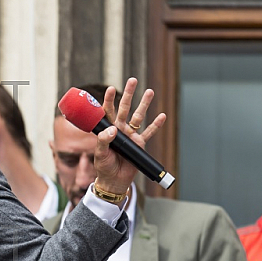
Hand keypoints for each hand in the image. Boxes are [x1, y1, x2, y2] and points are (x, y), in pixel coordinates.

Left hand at [93, 77, 165, 196]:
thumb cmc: (103, 166)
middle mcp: (120, 129)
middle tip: (133, 80)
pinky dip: (155, 125)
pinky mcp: (140, 144)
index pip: (107, 112)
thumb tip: (112, 130)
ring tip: (150, 91)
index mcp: (108, 129)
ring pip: (139, 117)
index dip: (108, 100)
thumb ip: (103, 141)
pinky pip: (149, 133)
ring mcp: (131, 136)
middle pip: (125, 108)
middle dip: (128, 94)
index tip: (109, 88)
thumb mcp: (100, 153)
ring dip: (144, 104)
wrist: (114, 180)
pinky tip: (162, 115)